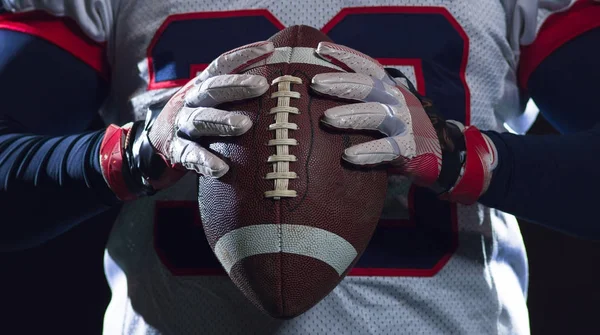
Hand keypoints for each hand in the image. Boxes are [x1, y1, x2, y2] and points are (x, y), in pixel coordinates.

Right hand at [100, 41, 273, 199]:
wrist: (154, 145)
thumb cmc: (196, 118)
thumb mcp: (209, 100)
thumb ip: (234, 91)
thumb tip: (278, 79)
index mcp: (200, 86)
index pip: (221, 65)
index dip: (244, 54)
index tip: (269, 48)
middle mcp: (189, 101)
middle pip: (211, 89)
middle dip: (237, 86)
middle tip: (262, 85)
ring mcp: (181, 125)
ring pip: (201, 120)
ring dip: (223, 120)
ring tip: (244, 125)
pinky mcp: (177, 150)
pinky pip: (191, 155)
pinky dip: (205, 161)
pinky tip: (221, 168)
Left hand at [311, 42, 496, 203]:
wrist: (441, 153)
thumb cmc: (399, 128)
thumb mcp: (383, 107)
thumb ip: (359, 100)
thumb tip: (317, 95)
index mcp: (387, 88)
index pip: (366, 66)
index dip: (345, 55)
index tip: (320, 48)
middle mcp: (396, 100)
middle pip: (367, 86)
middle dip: (340, 83)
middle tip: (315, 83)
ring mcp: (404, 123)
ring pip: (375, 114)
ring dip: (350, 115)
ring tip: (327, 119)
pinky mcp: (409, 148)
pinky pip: (387, 149)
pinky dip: (368, 152)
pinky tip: (349, 156)